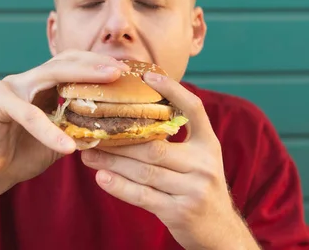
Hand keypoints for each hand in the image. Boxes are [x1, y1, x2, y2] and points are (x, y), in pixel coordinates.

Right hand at [0, 50, 129, 195]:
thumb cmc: (21, 156)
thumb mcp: (60, 140)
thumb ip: (80, 128)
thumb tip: (113, 127)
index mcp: (40, 85)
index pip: (71, 64)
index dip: (97, 64)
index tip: (124, 71)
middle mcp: (25, 80)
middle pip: (64, 62)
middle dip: (95, 64)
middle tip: (121, 70)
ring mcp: (9, 87)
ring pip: (50, 76)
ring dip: (82, 77)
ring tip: (109, 83)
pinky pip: (29, 115)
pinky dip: (50, 131)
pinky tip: (68, 146)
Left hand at [81, 71, 259, 249]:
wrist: (220, 231)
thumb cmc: (200, 188)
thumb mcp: (200, 160)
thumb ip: (177, 141)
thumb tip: (137, 117)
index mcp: (209, 145)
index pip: (194, 109)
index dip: (173, 90)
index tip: (148, 76)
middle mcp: (204, 164)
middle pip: (155, 145)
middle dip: (120, 138)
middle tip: (92, 130)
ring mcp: (193, 189)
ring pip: (144, 170)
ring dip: (112, 161)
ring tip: (88, 153)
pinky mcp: (179, 211)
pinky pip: (143, 196)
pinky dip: (119, 186)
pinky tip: (101, 177)